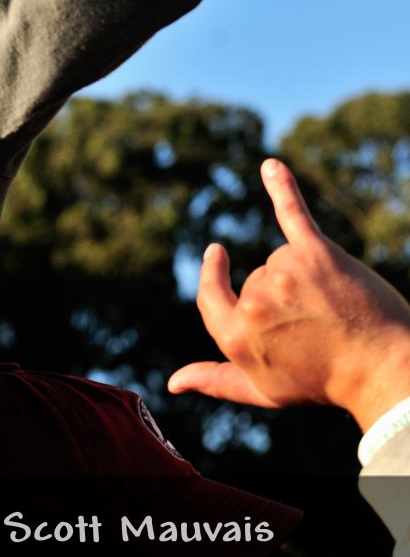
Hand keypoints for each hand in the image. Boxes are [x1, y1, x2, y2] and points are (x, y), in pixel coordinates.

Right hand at [168, 159, 409, 431]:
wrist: (383, 370)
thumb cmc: (322, 382)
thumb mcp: (263, 389)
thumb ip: (215, 380)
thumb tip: (172, 382)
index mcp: (235, 336)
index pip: (212, 297)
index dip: (216, 279)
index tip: (218, 252)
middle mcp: (254, 302)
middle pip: (255, 280)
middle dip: (283, 297)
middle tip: (318, 327)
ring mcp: (283, 273)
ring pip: (280, 260)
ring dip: (303, 277)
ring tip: (334, 308)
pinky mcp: (314, 252)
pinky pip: (291, 213)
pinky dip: (281, 187)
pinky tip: (270, 166)